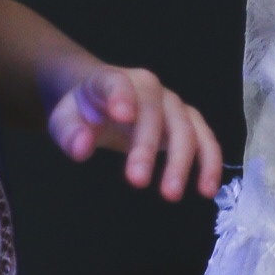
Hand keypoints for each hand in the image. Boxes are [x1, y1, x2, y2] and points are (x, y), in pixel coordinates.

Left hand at [48, 66, 223, 197]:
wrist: (102, 101)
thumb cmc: (84, 112)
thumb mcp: (64, 120)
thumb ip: (69, 133)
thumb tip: (81, 149)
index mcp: (112, 80)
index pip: (117, 83)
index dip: (121, 96)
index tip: (121, 115)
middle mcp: (149, 88)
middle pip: (155, 113)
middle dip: (146, 147)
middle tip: (136, 181)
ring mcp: (173, 105)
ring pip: (186, 128)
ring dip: (183, 162)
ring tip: (171, 194)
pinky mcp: (189, 123)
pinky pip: (205, 140)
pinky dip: (209, 163)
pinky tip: (206, 190)